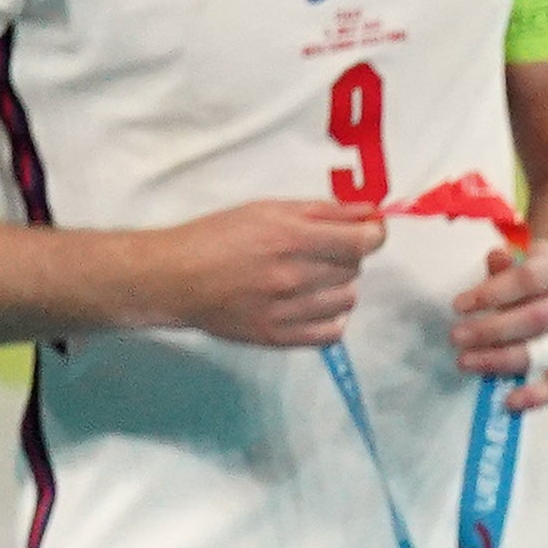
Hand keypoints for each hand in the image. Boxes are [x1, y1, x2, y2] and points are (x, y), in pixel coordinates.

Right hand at [150, 200, 381, 346]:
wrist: (173, 278)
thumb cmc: (217, 236)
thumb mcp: (266, 210)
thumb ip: (322, 211)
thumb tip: (370, 213)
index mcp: (290, 238)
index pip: (362, 242)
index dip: (374, 235)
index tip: (368, 232)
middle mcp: (293, 276)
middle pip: (354, 269)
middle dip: (343, 257)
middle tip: (315, 252)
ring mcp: (288, 311)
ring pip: (347, 299)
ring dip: (337, 287)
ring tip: (307, 278)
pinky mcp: (280, 337)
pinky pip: (333, 332)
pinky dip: (329, 317)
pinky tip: (309, 304)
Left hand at [452, 232, 547, 403]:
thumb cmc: (540, 277)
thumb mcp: (525, 259)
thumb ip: (507, 265)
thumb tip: (495, 260)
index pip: (528, 280)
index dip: (492, 293)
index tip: (457, 306)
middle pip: (535, 319)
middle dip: (491, 331)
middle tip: (455, 338)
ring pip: (545, 353)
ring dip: (502, 361)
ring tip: (467, 363)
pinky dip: (537, 396)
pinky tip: (509, 401)